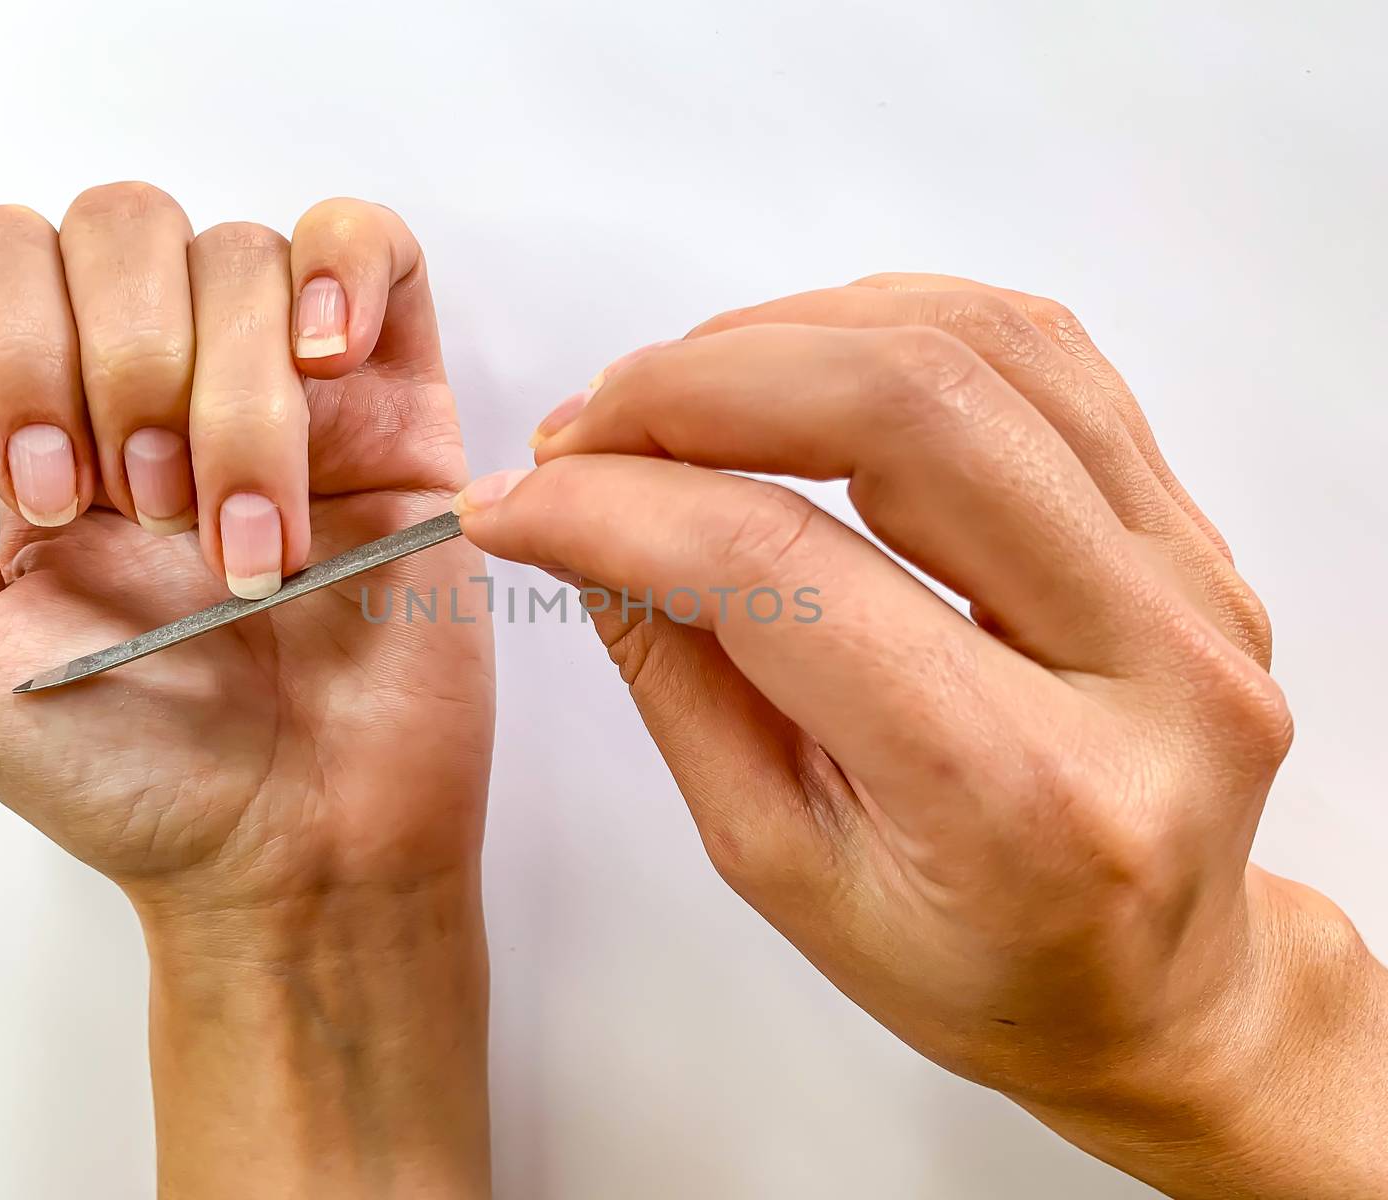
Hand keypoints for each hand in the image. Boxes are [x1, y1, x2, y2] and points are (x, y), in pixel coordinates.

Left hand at [0, 189, 492, 1195]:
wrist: (290, 850)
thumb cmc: (118, 768)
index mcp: (36, 417)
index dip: (9, 347)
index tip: (47, 499)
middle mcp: (158, 381)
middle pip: (119, 223)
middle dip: (119, 367)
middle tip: (141, 510)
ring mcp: (284, 385)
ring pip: (239, 256)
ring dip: (231, 401)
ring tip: (242, 539)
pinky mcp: (397, 404)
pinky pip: (374, 244)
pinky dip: (343, 274)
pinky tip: (323, 368)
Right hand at [455, 275, 1387, 1196]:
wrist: (1155, 984)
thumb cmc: (964, 962)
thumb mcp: (778, 859)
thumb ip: (676, 675)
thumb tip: (574, 516)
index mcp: (1021, 797)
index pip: (783, 575)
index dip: (620, 508)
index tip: (518, 501)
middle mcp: (1148, 667)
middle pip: (908, 408)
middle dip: (702, 384)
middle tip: (590, 427)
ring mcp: (1194, 581)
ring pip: (983, 346)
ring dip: (792, 333)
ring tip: (678, 392)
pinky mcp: (1199, 531)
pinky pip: (1045, 354)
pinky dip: (895, 322)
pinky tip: (804, 365)